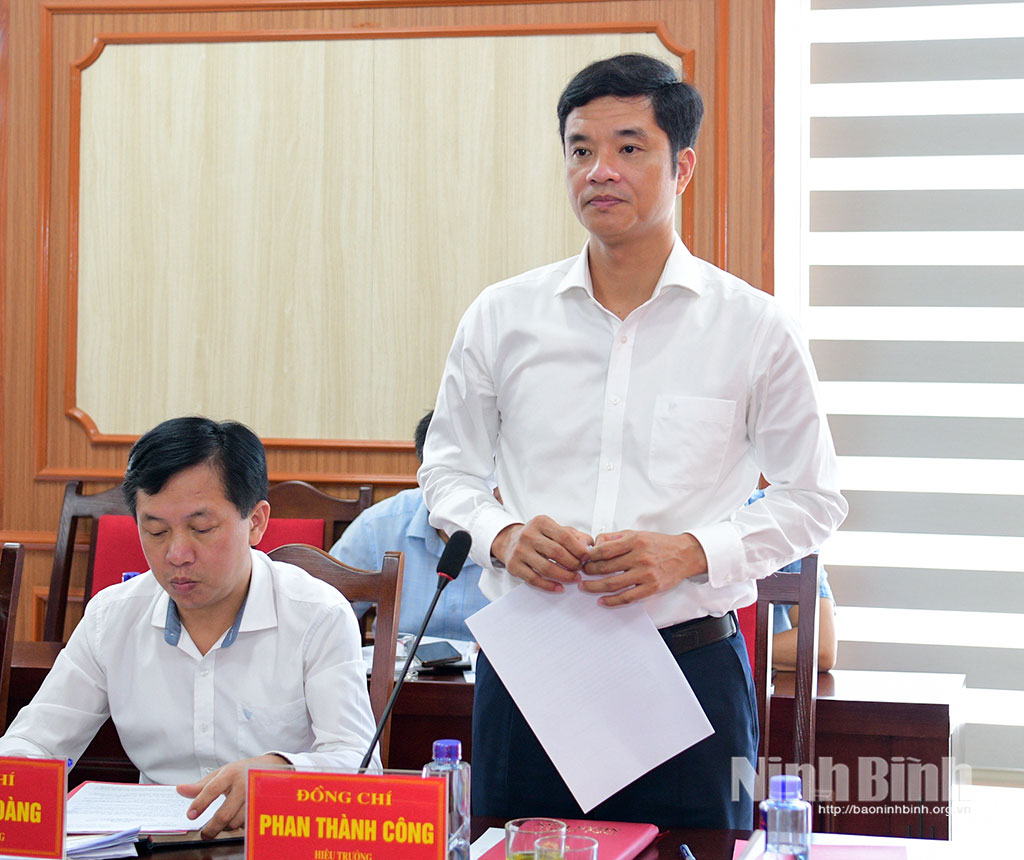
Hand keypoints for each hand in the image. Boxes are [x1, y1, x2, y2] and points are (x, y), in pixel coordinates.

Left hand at [176, 754, 287, 838]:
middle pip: (224, 814)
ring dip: (225, 826)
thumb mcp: (221, 773)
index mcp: (230, 774)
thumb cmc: (241, 771)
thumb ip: (200, 785)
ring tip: (222, 822)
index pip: (211, 790)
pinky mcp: (262, 805)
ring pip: (235, 822)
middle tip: (205, 833)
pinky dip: (238, 825)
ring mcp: (254, 796)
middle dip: (211, 828)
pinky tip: (235, 819)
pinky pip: (246, 823)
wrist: (270, 766)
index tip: (191, 815)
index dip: (200, 803)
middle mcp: (243, 784)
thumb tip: (180, 790)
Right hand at [490, 516, 592, 592]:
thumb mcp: (555, 529)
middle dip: (573, 563)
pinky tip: (560, 587)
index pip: (565, 537)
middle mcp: (528, 535)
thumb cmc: (538, 536)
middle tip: (580, 569)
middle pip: (556, 552)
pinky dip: (549, 586)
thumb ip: (575, 536)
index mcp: (541, 522)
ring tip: (574, 578)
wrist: (510, 541)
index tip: (586, 557)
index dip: (578, 549)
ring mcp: (520, 550)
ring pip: (546, 568)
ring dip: (564, 576)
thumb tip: (587, 547)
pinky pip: (534, 579)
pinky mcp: (514, 566)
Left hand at [580, 531, 707, 605]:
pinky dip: (612, 601)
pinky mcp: (651, 588)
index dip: (590, 556)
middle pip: (606, 567)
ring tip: (585, 586)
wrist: (684, 554)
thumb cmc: (659, 544)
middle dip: (589, 571)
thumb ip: (615, 537)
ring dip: (595, 587)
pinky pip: (627, 597)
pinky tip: (602, 600)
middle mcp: (640, 557)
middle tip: (581, 573)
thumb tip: (595, 544)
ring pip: (613, 584)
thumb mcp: (636, 533)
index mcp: (634, 541)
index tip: (583, 559)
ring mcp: (645, 574)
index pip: (605, 550)